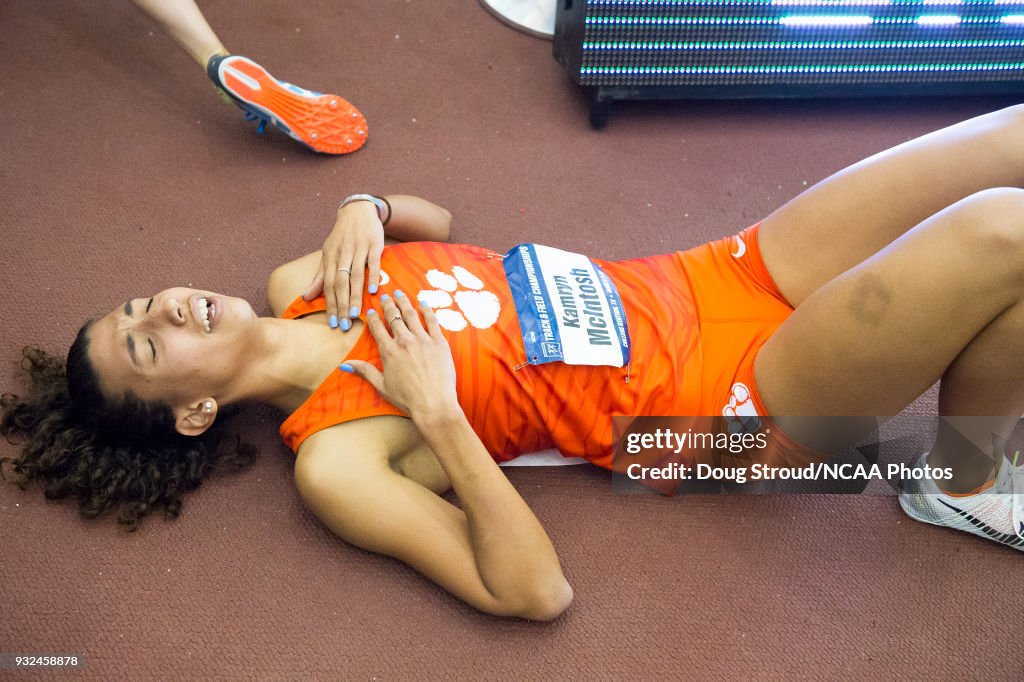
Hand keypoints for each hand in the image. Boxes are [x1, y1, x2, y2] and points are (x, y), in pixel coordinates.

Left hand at [303, 200, 383, 329]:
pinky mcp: (374, 244)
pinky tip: (374, 291)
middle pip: (340, 283)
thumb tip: (306, 297)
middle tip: (344, 324)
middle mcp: (342, 253)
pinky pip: (374, 262)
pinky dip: (374, 275)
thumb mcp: (328, 254)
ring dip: (355, 295)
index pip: (328, 285)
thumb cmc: (342, 237)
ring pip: (356, 275)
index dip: (330, 304)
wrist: (357, 210)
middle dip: (342, 305)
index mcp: (330, 257)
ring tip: (355, 314)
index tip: (332, 323)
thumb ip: (319, 277)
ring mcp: (358, 248)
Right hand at [340, 291, 459, 421]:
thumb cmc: (407, 398)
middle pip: (394, 317)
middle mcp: (404, 341)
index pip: (378, 328)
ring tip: (400, 293)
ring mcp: (423, 340)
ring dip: (404, 302)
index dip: (373, 317)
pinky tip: (424, 303)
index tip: (371, 310)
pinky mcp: (439, 342)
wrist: (433, 404)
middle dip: (388, 305)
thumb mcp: (381, 385)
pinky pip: (432, 321)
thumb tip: (344, 364)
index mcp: (389, 351)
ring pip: (411, 315)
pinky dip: (427, 310)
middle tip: (385, 296)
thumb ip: (365, 371)